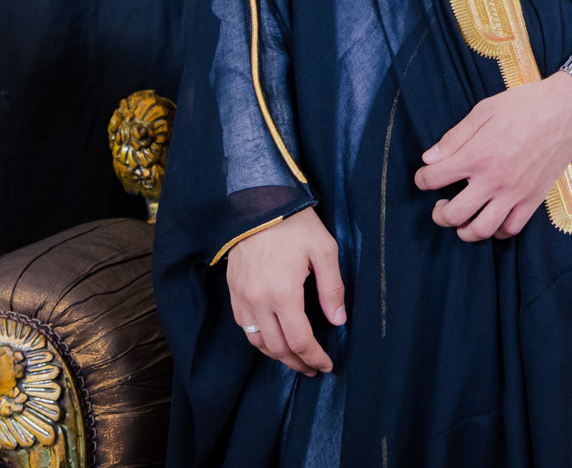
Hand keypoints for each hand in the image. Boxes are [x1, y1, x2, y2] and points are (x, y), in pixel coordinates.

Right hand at [224, 208, 344, 375]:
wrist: (257, 204)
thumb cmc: (295, 225)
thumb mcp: (324, 251)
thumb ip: (333, 289)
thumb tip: (338, 320)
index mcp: (283, 294)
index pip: (300, 341)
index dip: (314, 357)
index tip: (327, 365)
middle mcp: (258, 301)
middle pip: (277, 348)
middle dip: (297, 363)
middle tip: (313, 367)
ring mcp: (242, 297)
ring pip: (257, 342)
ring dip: (277, 355)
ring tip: (295, 358)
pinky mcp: (233, 291)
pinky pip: (244, 326)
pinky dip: (259, 339)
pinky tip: (273, 338)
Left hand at [413, 53, 571, 240]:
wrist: (567, 110)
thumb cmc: (525, 105)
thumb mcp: (484, 110)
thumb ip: (455, 137)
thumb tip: (429, 159)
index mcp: (477, 155)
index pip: (434, 179)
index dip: (422, 179)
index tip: (425, 176)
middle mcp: (494, 180)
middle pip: (454, 214)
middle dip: (439, 214)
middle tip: (440, 206)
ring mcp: (515, 193)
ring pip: (481, 230)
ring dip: (464, 230)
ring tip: (462, 219)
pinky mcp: (533, 199)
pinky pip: (511, 228)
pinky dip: (497, 230)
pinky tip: (491, 218)